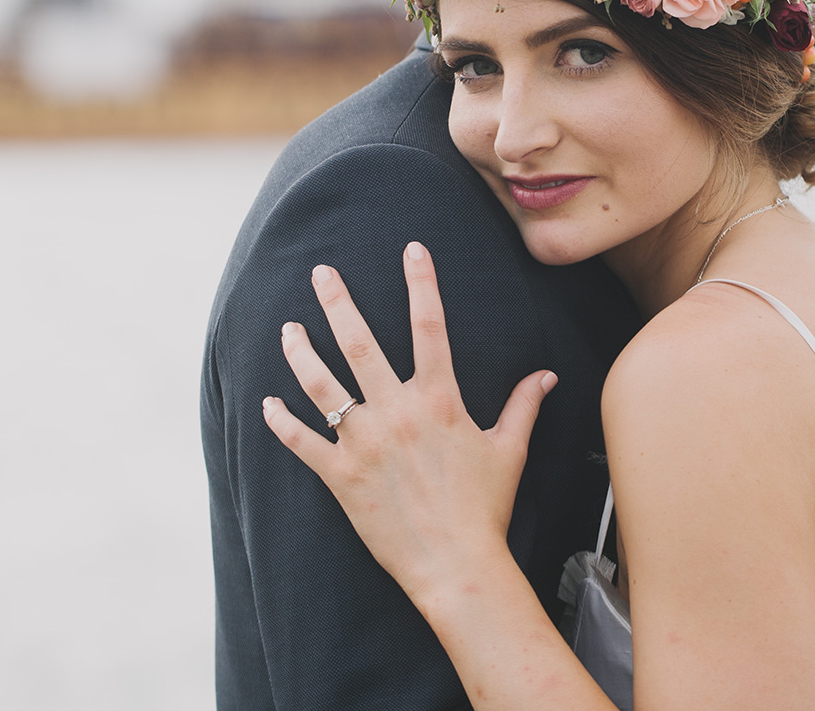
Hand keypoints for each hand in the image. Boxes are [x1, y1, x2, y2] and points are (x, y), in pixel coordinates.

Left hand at [261, 241, 556, 602]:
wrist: (456, 564)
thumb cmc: (485, 508)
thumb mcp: (509, 450)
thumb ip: (523, 407)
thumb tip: (546, 376)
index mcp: (439, 400)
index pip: (430, 326)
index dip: (421, 283)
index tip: (411, 249)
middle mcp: (397, 412)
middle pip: (359, 343)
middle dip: (338, 302)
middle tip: (321, 272)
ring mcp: (364, 443)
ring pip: (321, 385)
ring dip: (301, 352)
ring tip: (288, 328)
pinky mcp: (340, 477)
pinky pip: (302, 442)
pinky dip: (282, 422)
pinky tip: (269, 403)